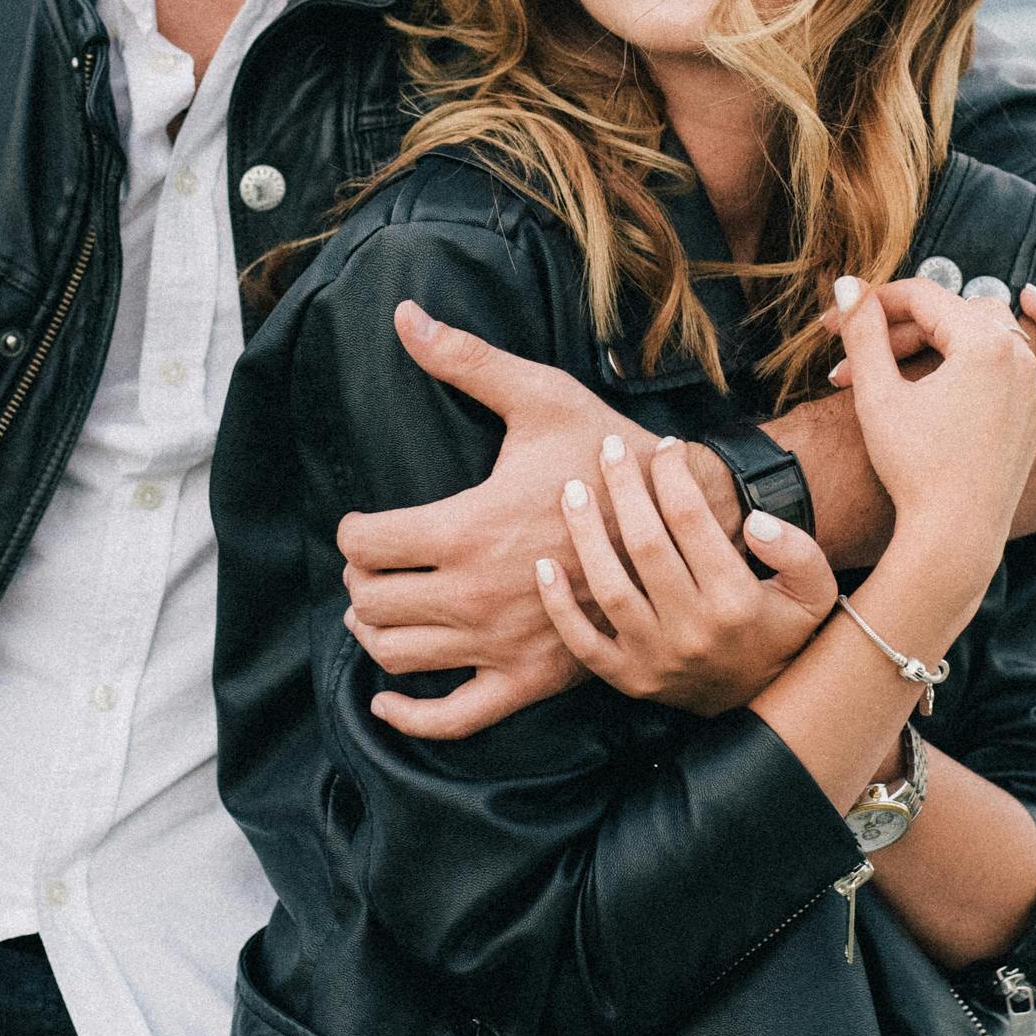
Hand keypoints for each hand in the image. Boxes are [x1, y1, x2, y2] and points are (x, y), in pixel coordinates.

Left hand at [340, 299, 741, 738]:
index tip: (366, 523)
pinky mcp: (528, 680)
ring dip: (375, 633)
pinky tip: (388, 700)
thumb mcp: (538, 396)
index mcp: (465, 529)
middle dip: (362, 579)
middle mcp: (473, 596)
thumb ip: (466, 360)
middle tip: (376, 563)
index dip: (354, 531)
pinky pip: (453, 719)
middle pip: (370, 602)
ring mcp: (499, 645)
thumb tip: (406, 316)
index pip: (364, 544)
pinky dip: (410, 716)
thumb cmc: (606, 453)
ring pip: (397, 657)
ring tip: (382, 607)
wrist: (681, 521)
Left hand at [528, 434, 838, 714]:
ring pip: (609, 588)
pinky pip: (583, 644)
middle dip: (624, 488)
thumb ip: (799, 550)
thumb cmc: (781, 629)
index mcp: (736, 600)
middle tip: (609, 449)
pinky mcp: (629, 680)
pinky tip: (544, 565)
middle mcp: (693, 630)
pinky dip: (559, 607)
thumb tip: (754, 520)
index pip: (692, 520)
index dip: (674, 474)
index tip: (667, 446)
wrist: (762, 701)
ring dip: (585, 534)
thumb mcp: (815, 592)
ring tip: (572, 490)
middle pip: (646, 544)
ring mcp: (656, 658)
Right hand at [829, 274, 1035, 570]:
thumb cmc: (914, 468)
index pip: (920, 297)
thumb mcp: (878, 395)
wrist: (952, 535)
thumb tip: (847, 284)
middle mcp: (1018, 354)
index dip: (870, 305)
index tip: (831, 324)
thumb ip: (864, 332)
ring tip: (895, 348)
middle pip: (948, 315)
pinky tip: (1032, 299)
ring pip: (988, 327)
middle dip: (893, 331)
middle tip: (846, 361)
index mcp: (983, 343)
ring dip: (940, 333)